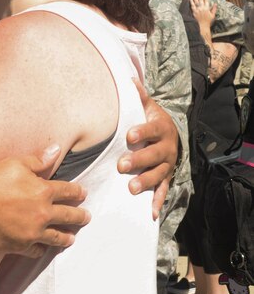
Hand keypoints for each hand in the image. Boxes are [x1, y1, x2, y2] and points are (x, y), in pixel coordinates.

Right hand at [0, 144, 89, 256]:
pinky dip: (42, 249)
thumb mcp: (15, 163)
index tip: (83, 193)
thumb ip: (38, 160)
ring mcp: (33, 232)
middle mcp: (42, 213)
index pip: (68, 191)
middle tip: (87, 217)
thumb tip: (56, 150)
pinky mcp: (20, 246)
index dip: (77, 192)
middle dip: (80, 216)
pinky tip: (44, 248)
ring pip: (57, 237)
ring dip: (67, 236)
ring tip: (72, 238)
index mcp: (43, 191)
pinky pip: (36, 250)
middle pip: (68, 216)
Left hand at [117, 81, 177, 218]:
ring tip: (131, 188)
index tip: (128, 136)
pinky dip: (157, 202)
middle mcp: (167, 148)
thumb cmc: (153, 120)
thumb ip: (139, 97)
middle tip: (122, 165)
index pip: (151, 130)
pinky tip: (150, 213)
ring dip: (146, 182)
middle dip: (139, 161)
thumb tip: (130, 80)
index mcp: (161, 129)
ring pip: (158, 174)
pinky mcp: (166, 177)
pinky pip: (163, 191)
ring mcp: (167, 165)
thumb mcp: (148, 107)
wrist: (172, 133)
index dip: (141, 132)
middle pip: (154, 155)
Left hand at [190, 0, 215, 36]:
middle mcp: (202, 8)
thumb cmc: (208, 21)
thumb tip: (215, 4)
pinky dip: (191, 2)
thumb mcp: (213, 15)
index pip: (206, 1)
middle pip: (201, 0)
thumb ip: (214, 9)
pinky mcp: (194, 12)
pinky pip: (192, 6)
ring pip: (196, 2)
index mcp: (207, 8)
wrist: (203, 26)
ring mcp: (198, 10)